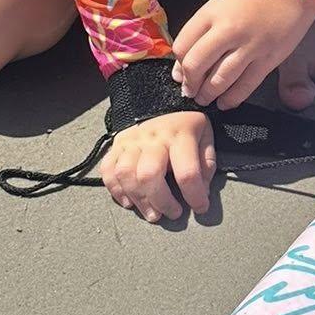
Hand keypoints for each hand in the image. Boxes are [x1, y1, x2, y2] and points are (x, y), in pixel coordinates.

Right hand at [100, 110, 215, 222]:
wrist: (161, 101)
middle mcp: (154, 137)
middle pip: (149, 174)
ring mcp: (132, 140)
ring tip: (153, 213)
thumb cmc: (185, 127)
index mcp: (180, 134)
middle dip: (161, 201)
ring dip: (139, 200)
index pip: (186, 171)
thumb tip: (201, 192)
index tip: (200, 208)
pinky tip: (130, 201)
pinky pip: (108, 170)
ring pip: (126, 174)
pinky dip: (116, 190)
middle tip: (173, 213)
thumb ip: (206, 164)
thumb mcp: (205, 137)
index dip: (194, 195)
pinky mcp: (117, 144)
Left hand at [172, 0, 314, 111]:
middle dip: (190, 84)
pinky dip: (232, 99)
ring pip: (219, 80)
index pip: (182, 47)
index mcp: (211, 13)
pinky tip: (225, 103)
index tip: (181, 75)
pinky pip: (245, 86)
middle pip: (196, 66)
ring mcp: (249, 46)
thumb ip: (201, 30)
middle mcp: (227, 30)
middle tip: (191, 91)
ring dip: (208, 94)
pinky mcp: (268, 59)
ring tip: (205, 98)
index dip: (179, 66)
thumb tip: (184, 64)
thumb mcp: (220, 3)